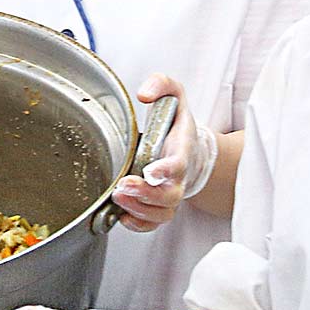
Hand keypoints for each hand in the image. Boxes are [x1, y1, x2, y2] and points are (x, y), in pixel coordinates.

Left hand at [109, 74, 217, 230]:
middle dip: (146, 195)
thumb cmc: (177, 124)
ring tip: (118, 197)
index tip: (150, 171)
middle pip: (169, 196)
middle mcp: (177, 176)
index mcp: (181, 149)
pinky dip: (139, 224)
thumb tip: (144, 93)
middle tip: (122, 186)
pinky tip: (123, 215)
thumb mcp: (174, 95)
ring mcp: (169, 193)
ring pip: (162, 213)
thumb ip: (162, 85)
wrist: (191, 149)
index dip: (166, 170)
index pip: (178, 164)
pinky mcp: (159, 205)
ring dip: (139, 210)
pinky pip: (153, 223)